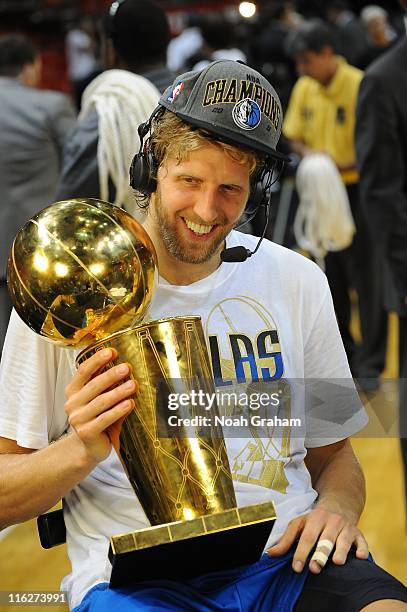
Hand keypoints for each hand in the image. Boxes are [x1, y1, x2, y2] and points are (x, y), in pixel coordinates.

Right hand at [64, 348, 136, 464]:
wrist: (90, 447)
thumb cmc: (98, 417)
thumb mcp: (100, 397)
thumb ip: (107, 384)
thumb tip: (126, 365)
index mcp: (73, 390)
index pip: (83, 371)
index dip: (97, 360)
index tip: (112, 351)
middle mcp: (72, 403)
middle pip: (93, 385)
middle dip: (111, 374)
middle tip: (127, 367)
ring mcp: (77, 419)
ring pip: (101, 402)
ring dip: (118, 392)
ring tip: (133, 384)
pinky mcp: (86, 432)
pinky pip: (105, 419)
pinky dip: (119, 410)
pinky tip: (130, 403)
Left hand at [267, 506, 368, 573]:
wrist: (339, 504)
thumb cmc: (315, 520)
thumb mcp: (299, 524)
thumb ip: (286, 540)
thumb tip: (270, 554)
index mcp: (315, 519)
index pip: (307, 537)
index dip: (301, 552)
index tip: (296, 568)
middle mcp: (331, 521)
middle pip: (325, 539)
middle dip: (320, 554)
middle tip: (314, 568)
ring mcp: (346, 527)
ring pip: (344, 539)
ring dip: (341, 551)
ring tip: (337, 562)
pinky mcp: (358, 533)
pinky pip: (362, 540)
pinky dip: (362, 548)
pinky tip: (361, 557)